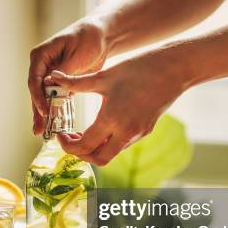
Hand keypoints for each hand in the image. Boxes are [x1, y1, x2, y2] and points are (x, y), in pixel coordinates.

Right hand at [28, 19, 108, 134]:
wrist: (102, 35)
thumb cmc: (89, 39)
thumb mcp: (77, 55)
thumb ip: (64, 72)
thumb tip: (50, 86)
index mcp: (41, 55)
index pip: (34, 79)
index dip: (37, 97)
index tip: (44, 111)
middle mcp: (42, 66)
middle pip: (37, 91)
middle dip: (38, 111)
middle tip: (39, 129)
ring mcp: (50, 74)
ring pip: (44, 97)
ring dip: (44, 114)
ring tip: (43, 132)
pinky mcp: (60, 82)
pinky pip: (55, 99)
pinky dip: (55, 111)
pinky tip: (54, 125)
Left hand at [46, 46, 190, 165]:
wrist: (174, 69)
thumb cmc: (138, 69)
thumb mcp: (104, 76)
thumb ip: (76, 83)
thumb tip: (53, 77)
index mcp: (112, 119)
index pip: (84, 146)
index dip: (67, 144)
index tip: (60, 134)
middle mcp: (125, 132)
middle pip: (98, 159)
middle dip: (80, 154)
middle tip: (70, 138)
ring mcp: (138, 134)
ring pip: (110, 154)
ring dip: (94, 148)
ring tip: (82, 132)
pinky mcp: (145, 131)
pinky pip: (122, 145)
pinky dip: (107, 142)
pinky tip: (101, 126)